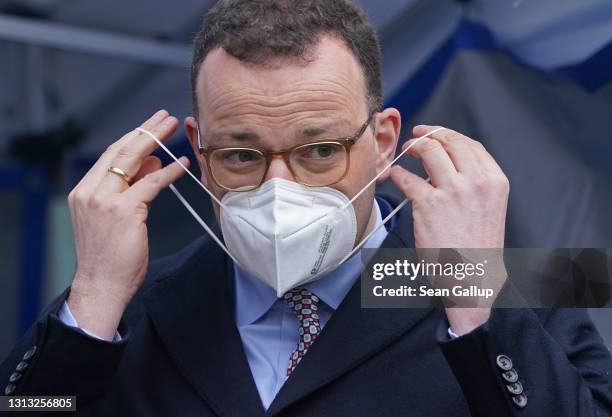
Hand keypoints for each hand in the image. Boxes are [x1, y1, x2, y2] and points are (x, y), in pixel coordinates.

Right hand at [67, 110, 189, 339]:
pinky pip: (151, 183)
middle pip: (120, 150)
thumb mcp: (116, 217)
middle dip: (145, 129)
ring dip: (156, 140)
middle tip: (165, 117)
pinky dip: (170, 172)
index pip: (110, 156)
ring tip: (173, 127)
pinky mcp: (124, 211)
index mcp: (84, 191)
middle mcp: (90, 191)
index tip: (149, 125)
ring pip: (133, 160)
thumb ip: (130, 189)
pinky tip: (184, 164)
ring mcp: (104, 200)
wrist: (100, 285)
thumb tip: (150, 163)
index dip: (132, 137)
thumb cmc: (110, 257)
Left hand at [390, 125, 509, 334]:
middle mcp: (476, 182)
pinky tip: (396, 175)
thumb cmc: (478, 247)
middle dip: (429, 134)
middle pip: (449, 142)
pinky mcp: (428, 204)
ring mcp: (453, 192)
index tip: (436, 133)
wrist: (473, 277)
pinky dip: (399, 173)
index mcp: (494, 181)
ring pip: (429, 151)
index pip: (470, 145)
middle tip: (416, 137)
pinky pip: (407, 178)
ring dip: (414, 147)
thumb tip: (450, 163)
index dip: (449, 135)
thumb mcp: (489, 208)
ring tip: (406, 151)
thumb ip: (475, 183)